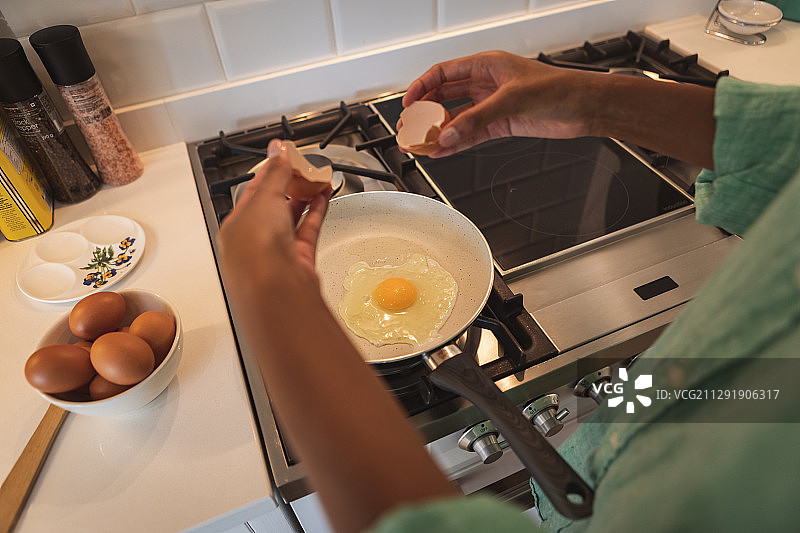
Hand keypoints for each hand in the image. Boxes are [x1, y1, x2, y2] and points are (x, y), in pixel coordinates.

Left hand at [218, 139, 330, 303]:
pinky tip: (323, 197)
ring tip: (317, 179)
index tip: (284, 156)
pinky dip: (316, 212)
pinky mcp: (299, 260)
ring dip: (305, 196)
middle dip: (289, 184)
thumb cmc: (256, 252)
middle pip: (274, 205)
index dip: (269, 171)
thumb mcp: (264, 199)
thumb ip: (276, 172)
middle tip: (304, 167)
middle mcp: (255, 240)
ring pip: (292, 217)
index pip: (253, 192)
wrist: (276, 289)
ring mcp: (278, 251)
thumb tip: (278, 150)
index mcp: (237, 224)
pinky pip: (308, 230)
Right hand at [402, 50, 715, 168]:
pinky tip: (443, 152)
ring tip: (420, 145)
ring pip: (456, 119)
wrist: (585, 108)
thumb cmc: (559, 89)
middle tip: (408, 128)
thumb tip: (449, 135)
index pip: (443, 73)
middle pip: (445, 97)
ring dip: (438, 132)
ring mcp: (492, 106)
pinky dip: (456, 144)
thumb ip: (478, 119)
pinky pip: (471, 135)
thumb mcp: (513, 100)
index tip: (407, 104)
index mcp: (486, 65)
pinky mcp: (501, 125)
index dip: (422, 87)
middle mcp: (486, 85)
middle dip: (425, 112)